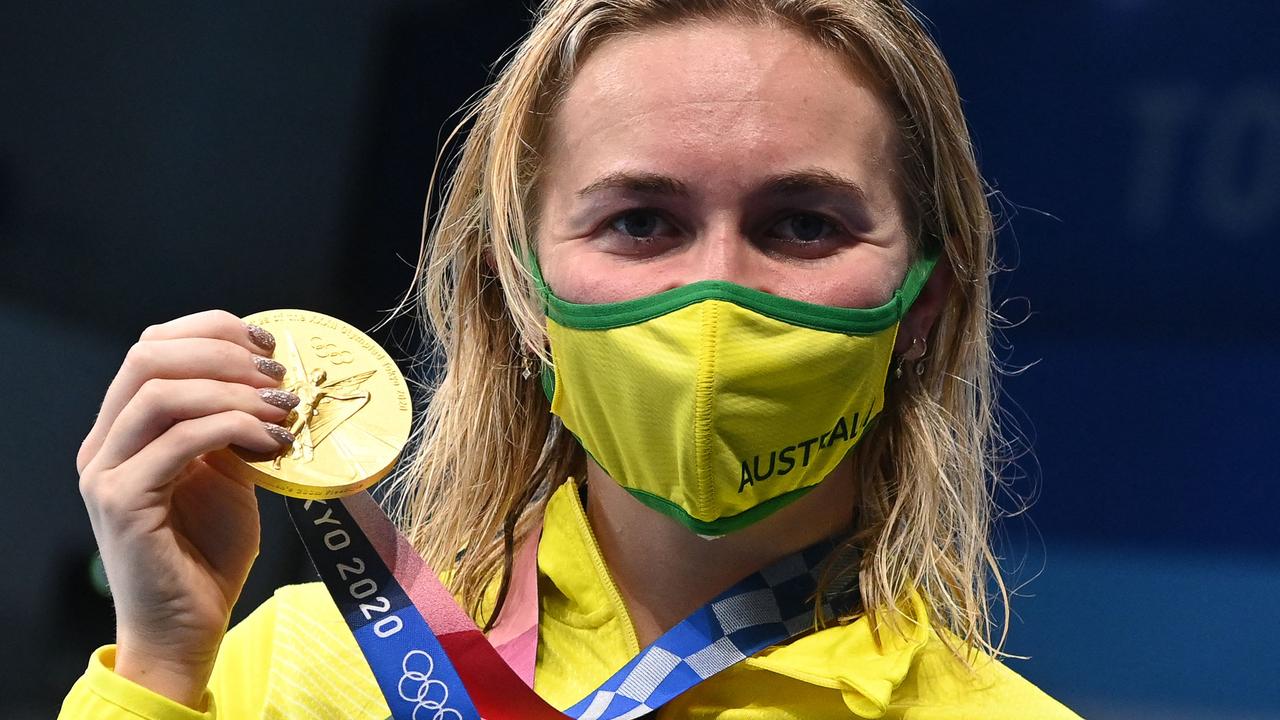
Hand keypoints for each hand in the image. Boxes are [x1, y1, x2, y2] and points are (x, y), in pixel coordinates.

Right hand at [76, 310, 298, 707]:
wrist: (188, 626)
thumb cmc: (207, 552)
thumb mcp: (228, 473)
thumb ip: (232, 426)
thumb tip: (272, 381)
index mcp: (125, 429)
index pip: (152, 348)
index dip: (211, 330)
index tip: (269, 341)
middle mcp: (105, 443)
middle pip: (148, 356)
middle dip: (222, 351)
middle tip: (278, 374)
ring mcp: (107, 471)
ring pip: (159, 392)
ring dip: (232, 389)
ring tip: (283, 407)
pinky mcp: (122, 502)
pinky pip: (179, 441)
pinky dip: (234, 428)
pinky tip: (274, 443)